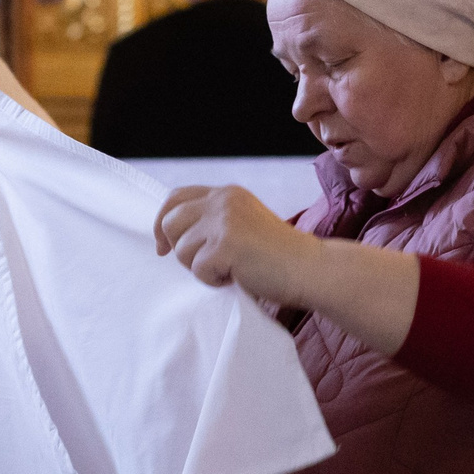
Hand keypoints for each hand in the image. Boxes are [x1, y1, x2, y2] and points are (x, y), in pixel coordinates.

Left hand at [153, 186, 311, 301]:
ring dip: (200, 268)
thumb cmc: (277, 256)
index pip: (176, 197)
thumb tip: (170, 238)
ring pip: (181, 249)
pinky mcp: (225, 245)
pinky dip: (214, 281)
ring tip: (229, 269)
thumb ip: (213, 221)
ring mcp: (224, 222)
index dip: (164, 222)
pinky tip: (237, 276)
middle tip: (203, 264)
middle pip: (171, 222)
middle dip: (179, 249)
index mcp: (226, 193)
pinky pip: (198, 269)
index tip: (164, 246)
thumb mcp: (243, 225)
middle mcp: (223, 201)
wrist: (309, 268)